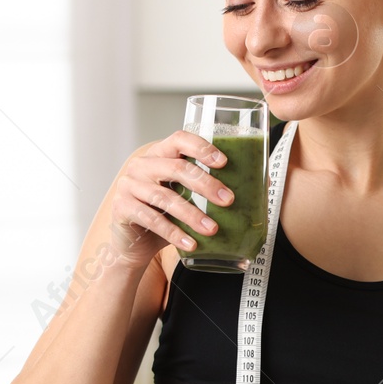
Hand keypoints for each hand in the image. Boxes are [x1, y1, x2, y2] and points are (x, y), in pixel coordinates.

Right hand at [106, 131, 232, 267]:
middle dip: (206, 184)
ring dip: (193, 215)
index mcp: (160, 154)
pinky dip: (175, 233)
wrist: (133, 243)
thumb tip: (260, 185)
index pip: (180, 140)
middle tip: (228, 200)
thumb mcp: (187, 198)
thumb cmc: (165, 215)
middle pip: (177, 168)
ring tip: (212, 228)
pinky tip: (192, 244)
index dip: (202, 148)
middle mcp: (142, 165)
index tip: (223, 162)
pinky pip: (153, 220)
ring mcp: (129, 185)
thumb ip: (210, 189)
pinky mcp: (122, 207)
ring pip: (165, 197)